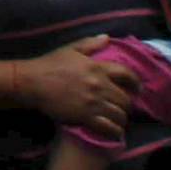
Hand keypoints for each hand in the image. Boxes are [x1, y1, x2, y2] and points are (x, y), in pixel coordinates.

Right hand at [21, 37, 137, 138]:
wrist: (33, 82)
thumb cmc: (50, 64)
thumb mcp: (70, 49)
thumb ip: (90, 43)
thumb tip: (107, 37)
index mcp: (96, 67)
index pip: (125, 74)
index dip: (135, 82)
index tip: (137, 88)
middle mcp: (99, 85)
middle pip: (125, 99)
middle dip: (127, 104)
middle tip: (123, 106)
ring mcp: (93, 103)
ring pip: (119, 115)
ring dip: (122, 119)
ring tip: (118, 119)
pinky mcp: (86, 117)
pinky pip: (108, 128)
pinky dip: (115, 131)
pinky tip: (114, 132)